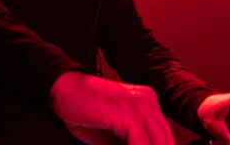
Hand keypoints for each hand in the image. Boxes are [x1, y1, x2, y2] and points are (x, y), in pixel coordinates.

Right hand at [49, 71, 175, 144]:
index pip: (165, 138)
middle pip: (165, 142)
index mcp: (149, 103)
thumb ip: (133, 143)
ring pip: (157, 143)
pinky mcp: (127, 112)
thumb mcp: (115, 133)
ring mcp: (140, 104)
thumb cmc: (86, 111)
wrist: (64, 90)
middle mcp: (149, 100)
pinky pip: (140, 143)